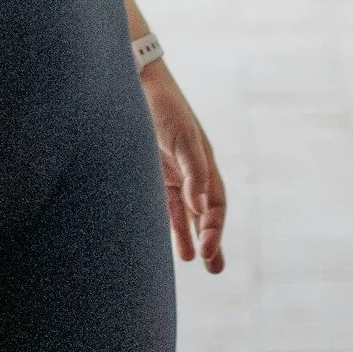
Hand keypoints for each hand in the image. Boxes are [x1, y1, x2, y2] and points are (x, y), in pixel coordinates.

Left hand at [141, 63, 226, 270]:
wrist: (136, 82)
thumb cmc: (164, 107)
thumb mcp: (183, 138)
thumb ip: (193, 172)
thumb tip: (200, 208)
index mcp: (204, 162)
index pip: (215, 203)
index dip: (214, 229)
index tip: (206, 253)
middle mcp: (190, 170)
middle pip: (204, 212)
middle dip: (210, 238)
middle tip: (215, 269)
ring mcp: (170, 172)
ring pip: (183, 211)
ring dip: (188, 234)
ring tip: (191, 259)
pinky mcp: (150, 172)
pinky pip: (162, 202)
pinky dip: (167, 221)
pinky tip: (165, 238)